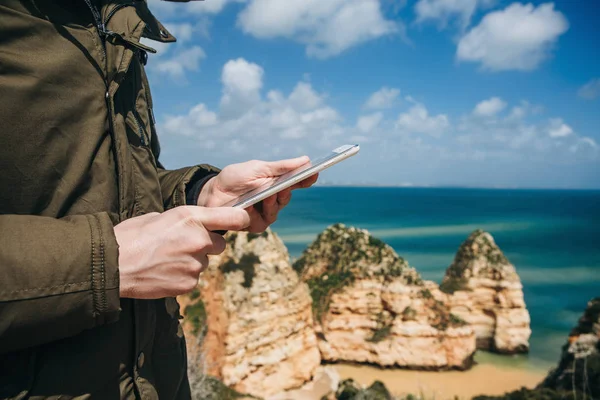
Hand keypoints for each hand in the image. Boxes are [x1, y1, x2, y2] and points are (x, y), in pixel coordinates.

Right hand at [114, 206, 249, 298]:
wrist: (113, 265)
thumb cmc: (131, 236)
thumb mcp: (159, 216)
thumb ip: (185, 221)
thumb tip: (196, 225)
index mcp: (191, 217)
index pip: (234, 217)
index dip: (241, 219)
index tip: (241, 221)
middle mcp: (198, 240)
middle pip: (220, 244)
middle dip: (206, 245)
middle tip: (182, 245)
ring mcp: (195, 264)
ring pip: (204, 262)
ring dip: (192, 261)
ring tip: (166, 259)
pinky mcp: (189, 284)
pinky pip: (194, 278)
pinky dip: (183, 276)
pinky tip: (164, 271)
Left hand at [197, 156, 318, 231]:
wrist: (212, 193)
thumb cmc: (234, 178)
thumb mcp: (257, 168)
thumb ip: (280, 167)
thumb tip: (306, 160)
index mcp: (276, 182)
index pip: (297, 181)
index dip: (307, 177)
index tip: (314, 172)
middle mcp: (274, 198)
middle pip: (288, 195)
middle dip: (286, 190)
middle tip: (283, 184)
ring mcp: (265, 212)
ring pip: (277, 210)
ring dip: (271, 202)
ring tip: (265, 195)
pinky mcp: (255, 225)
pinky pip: (263, 221)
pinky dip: (256, 213)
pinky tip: (249, 206)